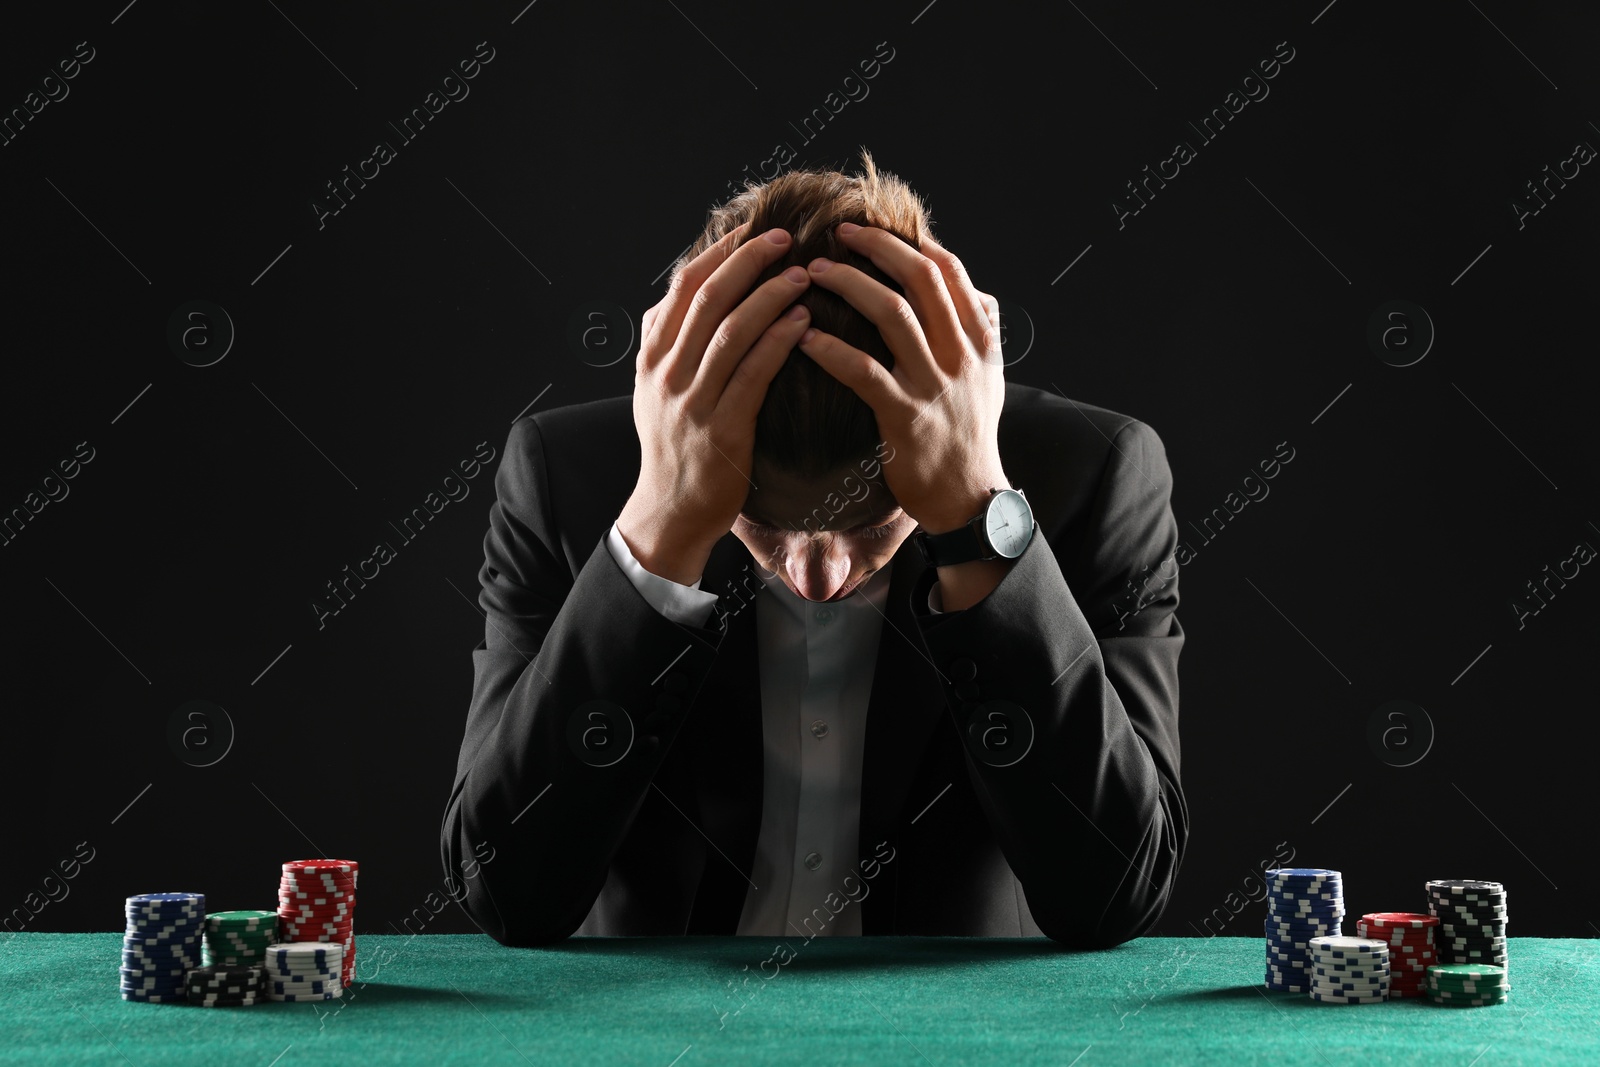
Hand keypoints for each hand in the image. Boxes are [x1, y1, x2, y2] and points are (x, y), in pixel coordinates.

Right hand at [615, 224, 813, 584]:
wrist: (669, 513)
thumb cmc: (673, 449)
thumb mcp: (654, 391)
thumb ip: (667, 344)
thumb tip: (678, 296)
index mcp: (652, 357)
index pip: (683, 287)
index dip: (719, 253)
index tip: (752, 229)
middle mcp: (666, 373)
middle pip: (706, 299)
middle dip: (746, 262)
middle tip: (783, 237)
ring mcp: (691, 401)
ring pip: (729, 332)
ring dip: (768, 297)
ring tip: (803, 274)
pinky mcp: (720, 430)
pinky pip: (752, 375)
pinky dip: (777, 343)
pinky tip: (803, 323)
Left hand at [796, 224, 1008, 534]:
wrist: (970, 498)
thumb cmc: (971, 436)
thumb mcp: (990, 379)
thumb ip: (984, 333)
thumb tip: (979, 293)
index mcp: (980, 340)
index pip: (949, 271)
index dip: (911, 242)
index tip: (875, 226)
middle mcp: (961, 354)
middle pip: (921, 278)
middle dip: (877, 247)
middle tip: (838, 232)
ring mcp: (935, 384)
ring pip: (892, 314)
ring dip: (850, 285)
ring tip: (814, 272)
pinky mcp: (906, 417)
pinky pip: (864, 372)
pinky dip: (831, 350)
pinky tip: (804, 337)